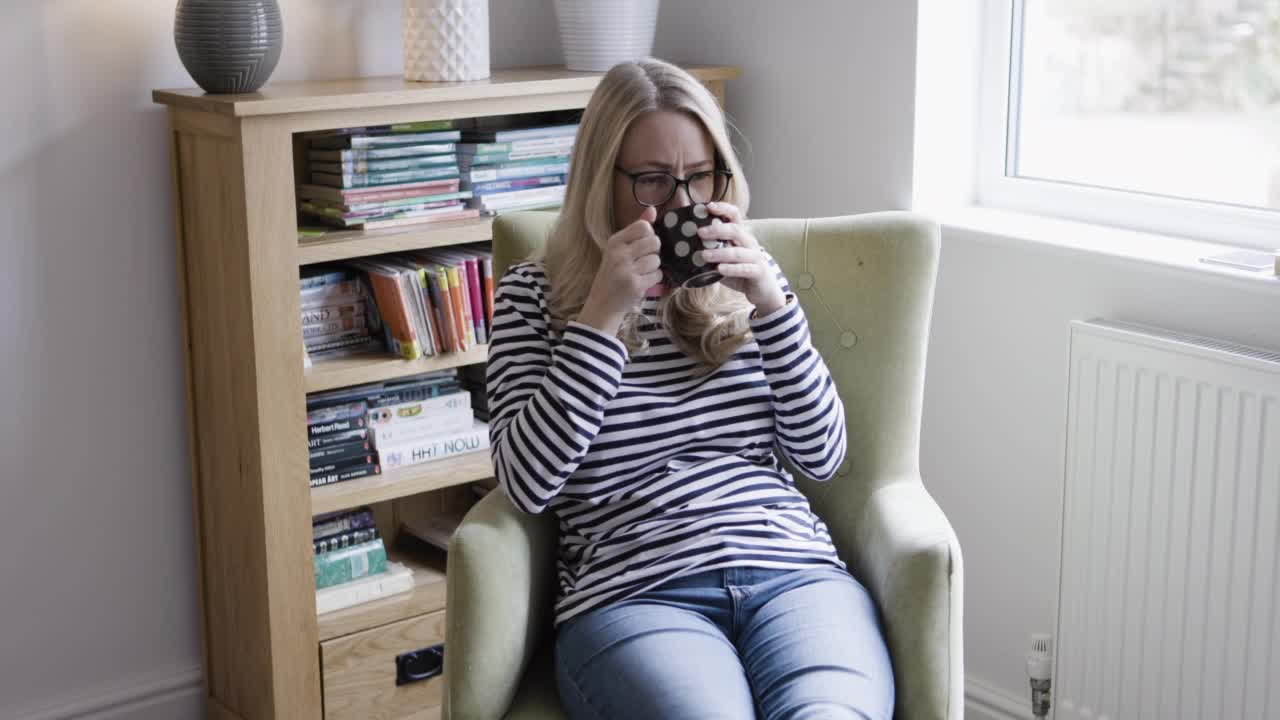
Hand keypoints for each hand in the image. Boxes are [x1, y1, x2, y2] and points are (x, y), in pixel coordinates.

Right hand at [578, 206, 661, 333]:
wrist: (602, 304)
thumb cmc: (613, 274)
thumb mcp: (618, 249)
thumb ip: (636, 229)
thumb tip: (652, 209)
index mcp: (615, 242)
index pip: (644, 227)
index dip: (650, 235)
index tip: (643, 245)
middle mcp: (619, 254)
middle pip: (654, 242)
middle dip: (654, 252)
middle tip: (643, 260)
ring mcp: (626, 270)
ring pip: (657, 260)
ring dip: (654, 268)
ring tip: (641, 272)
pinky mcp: (635, 285)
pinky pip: (657, 275)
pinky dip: (654, 279)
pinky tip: (643, 282)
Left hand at [699, 202, 786, 313]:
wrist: (763, 290)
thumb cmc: (740, 272)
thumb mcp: (724, 259)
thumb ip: (711, 252)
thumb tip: (684, 248)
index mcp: (741, 235)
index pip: (735, 215)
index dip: (723, 209)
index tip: (708, 206)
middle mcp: (749, 243)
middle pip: (735, 230)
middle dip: (717, 230)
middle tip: (700, 233)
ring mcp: (755, 257)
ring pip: (738, 252)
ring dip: (720, 253)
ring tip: (704, 255)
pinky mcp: (758, 272)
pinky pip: (744, 269)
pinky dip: (732, 269)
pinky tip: (719, 269)